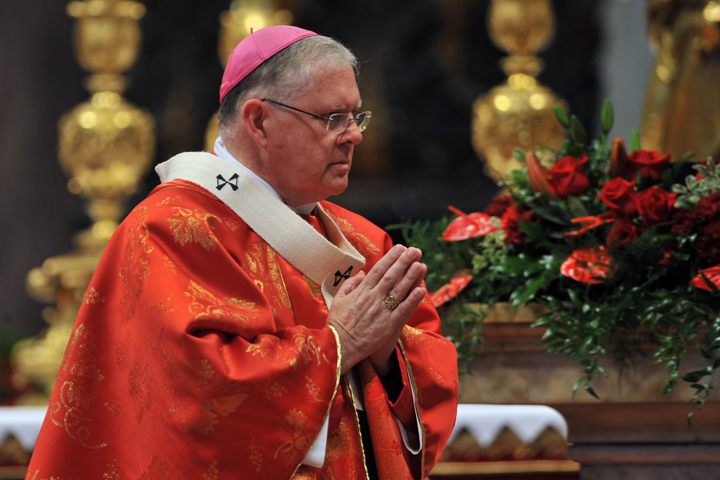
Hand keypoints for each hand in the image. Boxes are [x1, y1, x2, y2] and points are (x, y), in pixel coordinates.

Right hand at [326, 245, 426, 374]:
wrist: (339, 346)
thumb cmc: (338, 323)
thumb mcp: (338, 299)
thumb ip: (350, 284)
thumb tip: (362, 273)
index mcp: (361, 291)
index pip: (378, 270)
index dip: (390, 258)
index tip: (400, 248)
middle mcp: (372, 298)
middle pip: (391, 276)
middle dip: (403, 262)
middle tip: (415, 250)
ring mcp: (381, 311)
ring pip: (398, 290)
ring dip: (410, 277)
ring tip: (420, 264)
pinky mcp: (388, 325)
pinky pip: (403, 310)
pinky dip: (412, 300)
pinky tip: (421, 290)